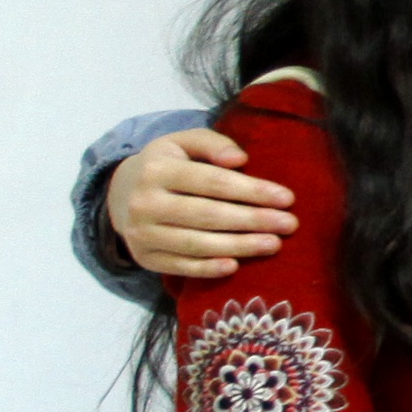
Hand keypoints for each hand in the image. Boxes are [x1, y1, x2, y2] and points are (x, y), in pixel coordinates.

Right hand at [108, 127, 292, 281]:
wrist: (121, 194)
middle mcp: (144, 202)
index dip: (252, 190)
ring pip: (196, 243)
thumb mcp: (184, 143)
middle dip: (253, 220)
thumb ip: (212, 143)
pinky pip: (179, 266)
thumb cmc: (169, 165)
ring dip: (239, 246)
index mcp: (157, 169)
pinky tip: (235, 266)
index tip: (287, 198)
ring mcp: (141, 233)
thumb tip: (239, 159)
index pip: (213, 182)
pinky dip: (207, 269)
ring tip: (274, 244)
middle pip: (208, 214)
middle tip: (290, 224)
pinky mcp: (143, 257)